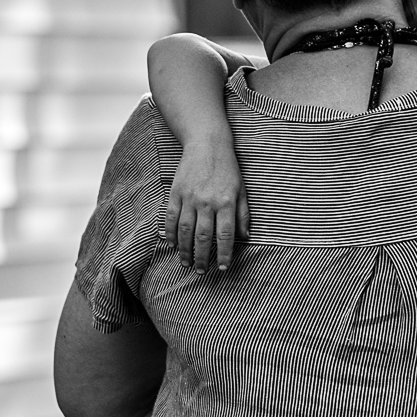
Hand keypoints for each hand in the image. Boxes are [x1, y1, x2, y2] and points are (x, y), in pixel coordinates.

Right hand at [164, 143, 248, 271]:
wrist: (207, 144)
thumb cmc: (228, 169)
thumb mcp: (241, 190)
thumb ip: (243, 214)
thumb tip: (246, 237)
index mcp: (226, 202)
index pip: (225, 235)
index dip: (224, 254)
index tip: (223, 267)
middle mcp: (207, 202)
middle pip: (203, 237)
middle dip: (202, 257)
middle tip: (201, 272)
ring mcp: (189, 198)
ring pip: (185, 230)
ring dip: (185, 250)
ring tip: (186, 263)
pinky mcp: (175, 193)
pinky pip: (170, 218)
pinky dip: (170, 233)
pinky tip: (173, 244)